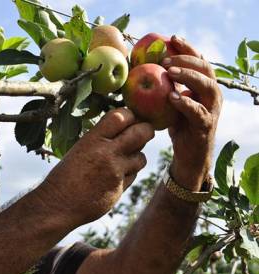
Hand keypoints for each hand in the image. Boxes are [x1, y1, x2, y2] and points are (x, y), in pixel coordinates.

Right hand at [41, 108, 153, 225]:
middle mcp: (106, 153)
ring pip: (141, 156)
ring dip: (137, 155)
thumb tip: (125, 128)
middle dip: (146, 130)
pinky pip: (134, 175)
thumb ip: (100, 139)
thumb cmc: (65, 175)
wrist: (57, 204)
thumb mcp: (79, 149)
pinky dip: (129, 173)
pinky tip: (116, 175)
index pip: (122, 116)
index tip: (130, 119)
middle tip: (144, 132)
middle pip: (141, 133)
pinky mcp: (119, 188)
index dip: (130, 115)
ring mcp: (115, 171)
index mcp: (92, 139)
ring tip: (125, 158)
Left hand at [163, 36, 222, 190]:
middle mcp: (211, 95)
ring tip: (169, 71)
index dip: (187, 48)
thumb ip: (165, 87)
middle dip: (186, 59)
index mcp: (203, 86)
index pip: (199, 61)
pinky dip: (186, 102)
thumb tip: (141, 69)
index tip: (172, 38)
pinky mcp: (205, 126)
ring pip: (207, 86)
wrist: (188, 155)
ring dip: (188, 76)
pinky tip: (172, 97)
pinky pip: (198, 111)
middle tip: (166, 58)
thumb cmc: (177, 126)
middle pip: (206, 69)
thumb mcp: (171, 103)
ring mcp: (211, 110)